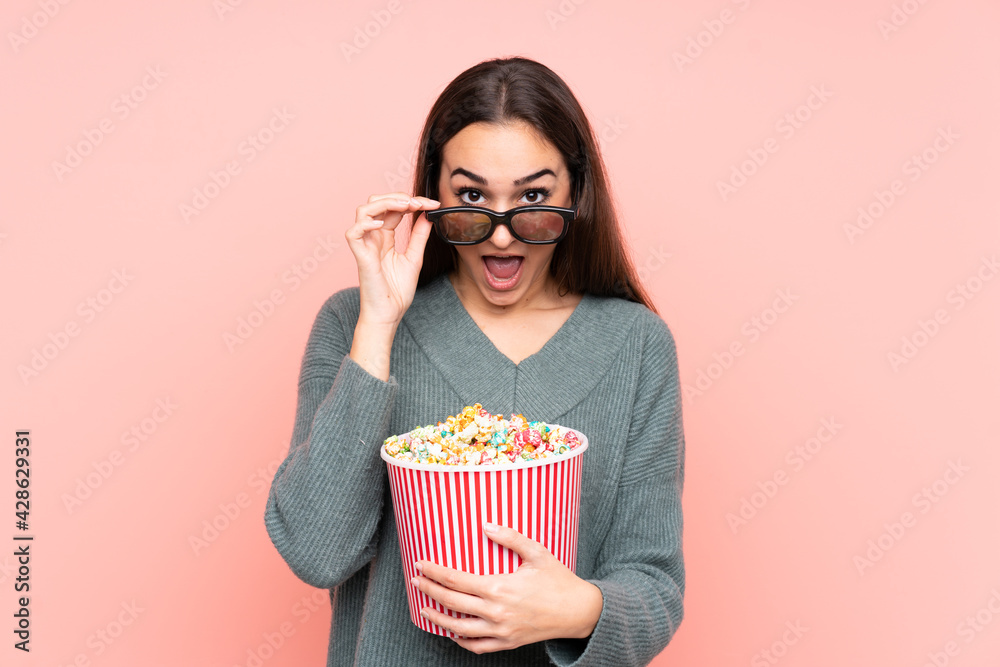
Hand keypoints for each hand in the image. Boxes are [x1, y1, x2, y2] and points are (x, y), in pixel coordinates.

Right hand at [345, 192, 439, 326]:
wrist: (389, 313)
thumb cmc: (398, 291)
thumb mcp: (414, 258)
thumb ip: (419, 236)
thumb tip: (427, 216)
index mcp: (384, 237)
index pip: (394, 209)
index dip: (412, 202)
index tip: (432, 204)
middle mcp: (373, 237)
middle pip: (376, 203)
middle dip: (398, 197)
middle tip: (420, 202)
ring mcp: (365, 245)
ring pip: (363, 211)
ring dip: (384, 203)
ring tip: (405, 206)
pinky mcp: (360, 256)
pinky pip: (353, 233)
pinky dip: (365, 224)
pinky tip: (382, 225)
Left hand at [411, 523, 602, 653]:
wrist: (579, 612)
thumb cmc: (559, 580)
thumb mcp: (537, 553)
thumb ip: (510, 538)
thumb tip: (486, 525)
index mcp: (500, 588)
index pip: (456, 580)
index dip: (434, 573)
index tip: (421, 565)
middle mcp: (496, 612)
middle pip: (451, 602)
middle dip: (428, 591)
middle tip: (415, 581)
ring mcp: (501, 631)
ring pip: (459, 629)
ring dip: (438, 618)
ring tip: (424, 608)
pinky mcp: (508, 642)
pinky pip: (478, 646)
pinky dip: (461, 640)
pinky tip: (453, 632)